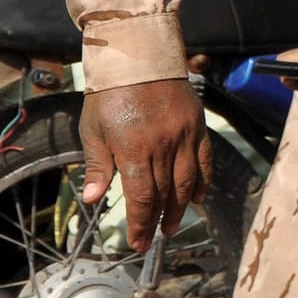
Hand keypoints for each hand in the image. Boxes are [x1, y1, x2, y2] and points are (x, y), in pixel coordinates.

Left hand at [79, 79, 212, 252]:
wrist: (138, 56)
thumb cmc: (109, 93)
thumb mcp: (93, 129)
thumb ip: (97, 166)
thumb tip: (93, 199)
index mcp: (134, 148)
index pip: (141, 196)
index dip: (140, 223)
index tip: (137, 242)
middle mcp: (163, 145)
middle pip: (164, 193)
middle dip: (157, 220)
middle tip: (153, 239)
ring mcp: (184, 135)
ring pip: (187, 181)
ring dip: (180, 207)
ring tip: (173, 225)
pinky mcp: (197, 125)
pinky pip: (205, 159)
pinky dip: (202, 181)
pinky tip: (197, 197)